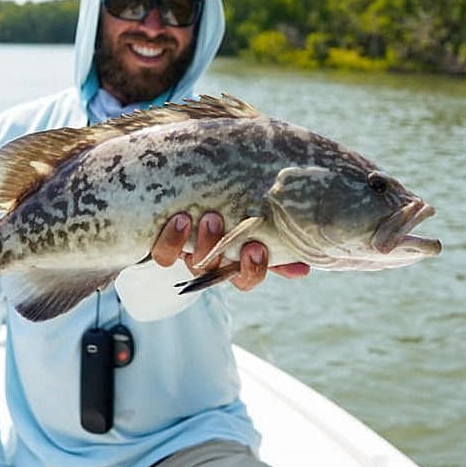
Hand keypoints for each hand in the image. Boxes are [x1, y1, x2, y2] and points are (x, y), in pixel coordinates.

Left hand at [152, 212, 308, 290]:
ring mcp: (184, 252)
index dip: (252, 269)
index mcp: (232, 256)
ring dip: (197, 243)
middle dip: (222, 249)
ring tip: (201, 216)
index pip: (246, 276)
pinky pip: (163, 254)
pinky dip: (170, 239)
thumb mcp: (252, 215)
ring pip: (191, 262)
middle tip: (219, 220)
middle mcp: (208, 259)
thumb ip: (276, 238)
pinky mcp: (161, 243)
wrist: (173, 190)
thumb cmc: (223, 199)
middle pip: (216, 270)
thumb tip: (303, 269)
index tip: (256, 248)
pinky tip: (178, 218)